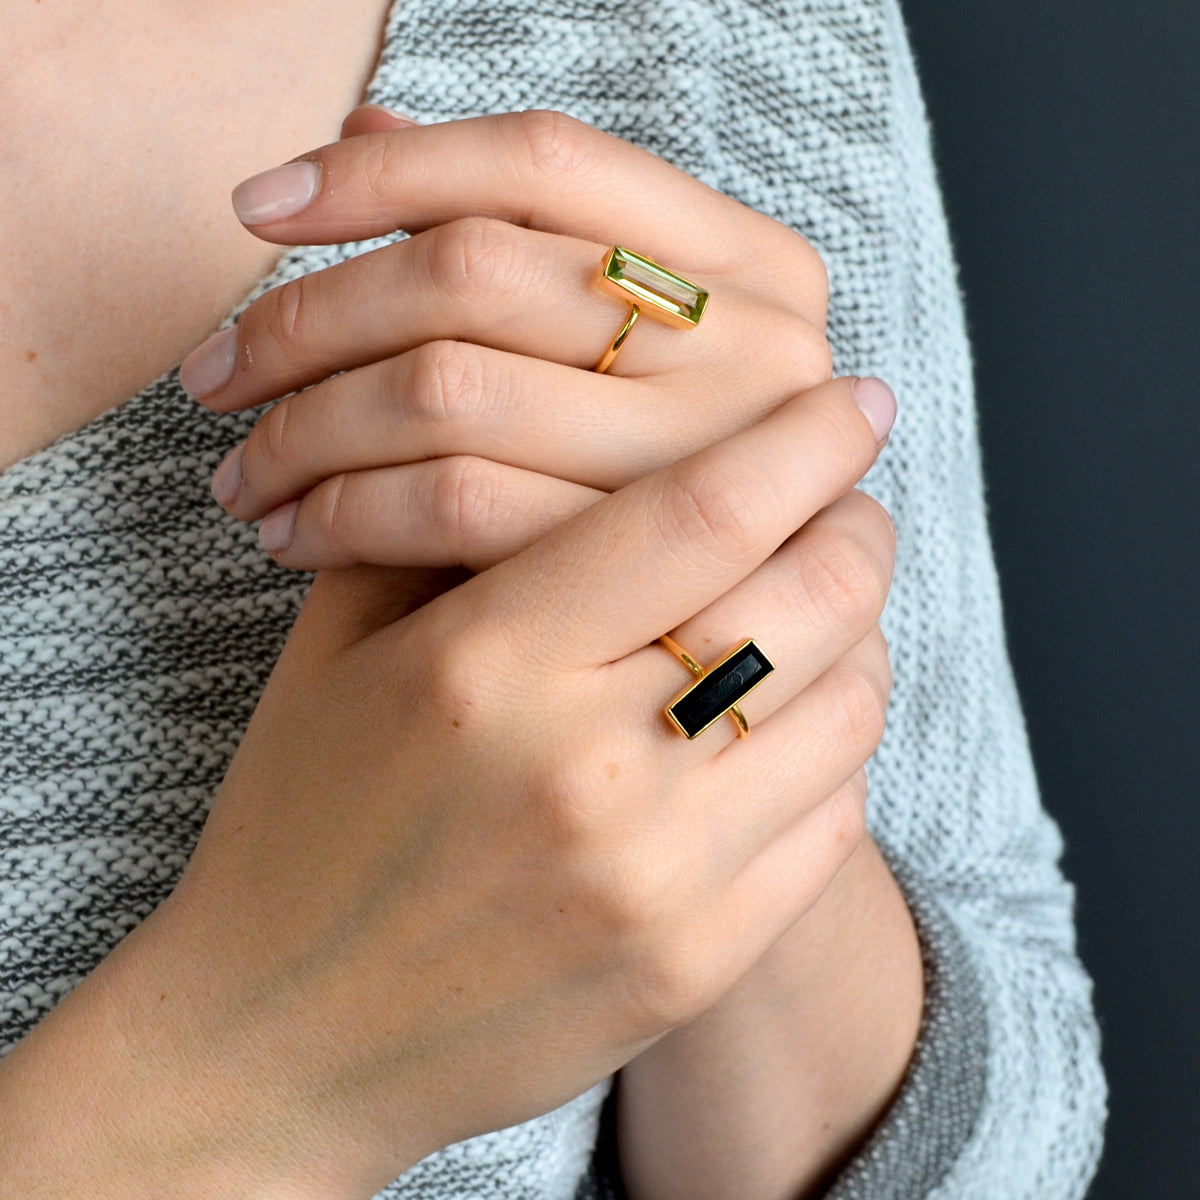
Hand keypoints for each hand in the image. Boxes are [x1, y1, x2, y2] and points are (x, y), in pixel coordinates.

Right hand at [1, 377, 893, 1197]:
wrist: (285, 1034)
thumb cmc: (306, 817)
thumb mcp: (341, 647)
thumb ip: (453, 524)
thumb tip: (588, 427)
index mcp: (487, 663)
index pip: (706, 510)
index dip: (805, 439)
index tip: (851, 400)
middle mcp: (586, 767)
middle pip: (812, 600)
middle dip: (856, 528)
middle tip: (847, 505)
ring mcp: (654, 879)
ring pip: (847, 707)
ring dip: (858, 636)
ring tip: (817, 613)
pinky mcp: (692, 962)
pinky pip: (836, 821)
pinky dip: (837, 747)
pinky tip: (788, 724)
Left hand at [182, 108, 831, 570]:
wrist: (744, 662)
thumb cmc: (669, 486)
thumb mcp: (629, 352)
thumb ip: (515, 240)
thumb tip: (365, 128)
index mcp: (752, 262)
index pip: (543, 161)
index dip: (381, 172)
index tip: (259, 208)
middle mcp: (753, 344)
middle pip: (470, 270)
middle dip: (308, 318)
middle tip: (215, 377)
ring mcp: (706, 457)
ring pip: (446, 385)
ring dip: (308, 426)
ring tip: (245, 472)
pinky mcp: (643, 570)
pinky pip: (456, 504)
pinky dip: (350, 513)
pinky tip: (298, 534)